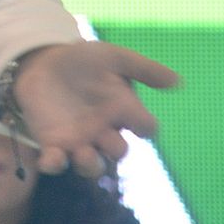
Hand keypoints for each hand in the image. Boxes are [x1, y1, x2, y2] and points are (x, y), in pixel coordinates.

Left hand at [10, 41, 178, 176]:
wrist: (45, 63)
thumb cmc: (85, 61)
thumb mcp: (112, 58)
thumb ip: (143, 68)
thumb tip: (178, 80)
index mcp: (124, 112)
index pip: (145, 127)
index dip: (144, 126)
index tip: (138, 119)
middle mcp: (104, 131)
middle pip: (119, 151)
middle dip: (116, 149)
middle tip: (108, 138)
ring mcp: (79, 141)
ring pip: (91, 165)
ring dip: (89, 165)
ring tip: (84, 154)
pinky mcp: (53, 144)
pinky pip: (55, 161)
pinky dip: (54, 164)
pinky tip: (51, 161)